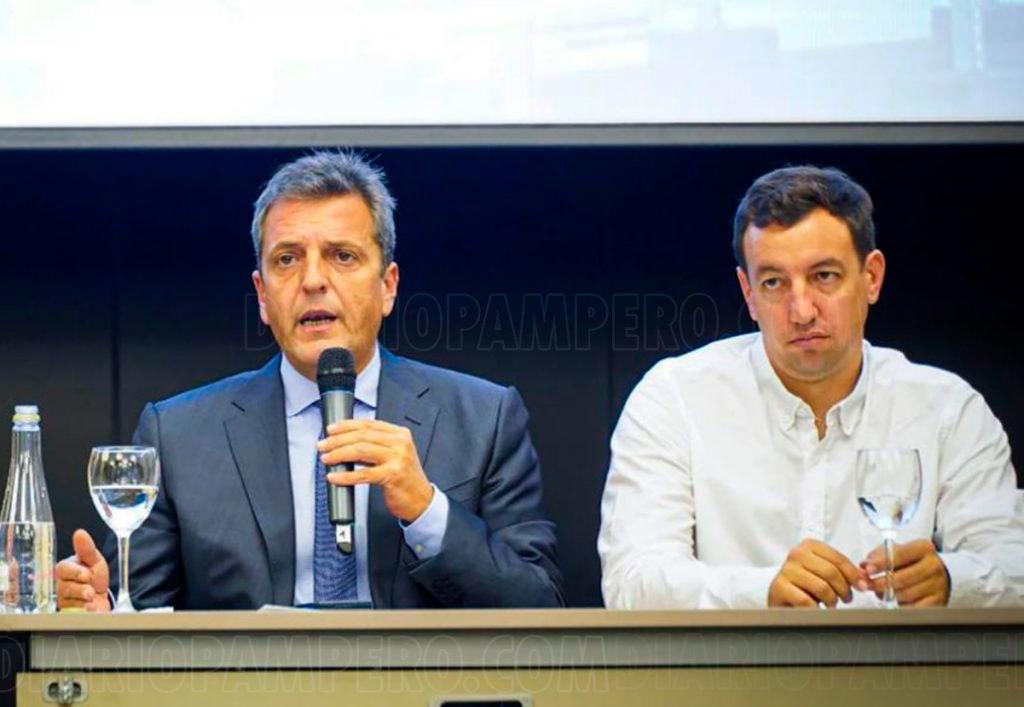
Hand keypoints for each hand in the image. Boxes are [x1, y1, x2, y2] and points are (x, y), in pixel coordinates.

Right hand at [56, 529, 110, 611]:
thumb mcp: (95, 561)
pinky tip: (90, 607)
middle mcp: (60, 582)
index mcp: (66, 568)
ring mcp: (61, 597)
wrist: (100, 598)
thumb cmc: (95, 578)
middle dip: (80, 588)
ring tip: (92, 598)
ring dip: (82, 599)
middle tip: (91, 591)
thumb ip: (87, 549)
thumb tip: (79, 533)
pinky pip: (69, 611)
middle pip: (64, 586)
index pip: (63, 568)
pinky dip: (82, 609)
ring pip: (67, 599)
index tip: (87, 575)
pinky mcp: (65, 611)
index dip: (75, 572)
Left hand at [318, 419, 433, 522]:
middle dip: (338, 440)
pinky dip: (346, 476)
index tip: (332, 429)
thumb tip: (345, 444)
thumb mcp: (394, 455)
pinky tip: (335, 477)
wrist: (421, 500)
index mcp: (400, 434)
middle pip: (362, 436)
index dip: (347, 425)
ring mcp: (398, 459)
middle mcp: (400, 443)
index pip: (369, 424)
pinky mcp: (393, 475)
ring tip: (326, 458)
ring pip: (361, 450)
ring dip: (339, 454)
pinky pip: (363, 474)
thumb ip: (374, 447)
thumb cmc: (405, 478)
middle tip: (324, 445)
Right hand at [769, 539, 868, 607]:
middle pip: (832, 573)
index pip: (838, 559)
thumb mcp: (823, 572)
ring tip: (831, 604)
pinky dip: (816, 609)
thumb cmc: (806, 584)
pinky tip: (817, 609)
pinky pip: (806, 601)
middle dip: (844, 590)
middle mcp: (796, 554)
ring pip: (821, 588)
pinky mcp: (779, 587)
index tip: (862, 586)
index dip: (853, 575)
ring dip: (832, 601)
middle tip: (846, 598)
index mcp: (809, 546)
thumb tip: (863, 578)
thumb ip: (842, 571)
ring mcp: (787, 570)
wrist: (781, 595)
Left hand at [862, 539, 949, 606]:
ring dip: (887, 595)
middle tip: (867, 584)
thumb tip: (865, 566)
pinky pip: (913, 608)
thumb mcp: (898, 550)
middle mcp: (933, 565)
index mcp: (924, 548)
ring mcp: (938, 585)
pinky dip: (900, 605)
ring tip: (879, 591)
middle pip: (902, 578)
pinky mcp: (938, 601)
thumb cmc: (912, 561)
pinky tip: (894, 600)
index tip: (868, 569)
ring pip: (905, 594)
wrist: (938, 573)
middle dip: (879, 583)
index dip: (881, 563)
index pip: (900, 555)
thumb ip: (879, 555)